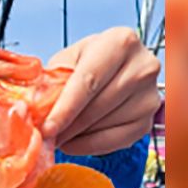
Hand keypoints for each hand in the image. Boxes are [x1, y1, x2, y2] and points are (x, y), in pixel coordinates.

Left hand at [41, 27, 161, 155]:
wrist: (115, 67)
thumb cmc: (89, 62)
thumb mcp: (69, 60)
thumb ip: (55, 80)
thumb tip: (38, 109)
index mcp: (121, 42)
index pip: (90, 81)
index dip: (66, 108)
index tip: (48, 128)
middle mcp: (143, 66)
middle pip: (98, 106)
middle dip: (68, 126)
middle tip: (47, 135)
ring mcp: (150, 96)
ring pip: (106, 125)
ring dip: (77, 136)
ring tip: (60, 135)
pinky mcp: (148, 121)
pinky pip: (116, 141)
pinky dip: (91, 146)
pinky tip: (75, 142)